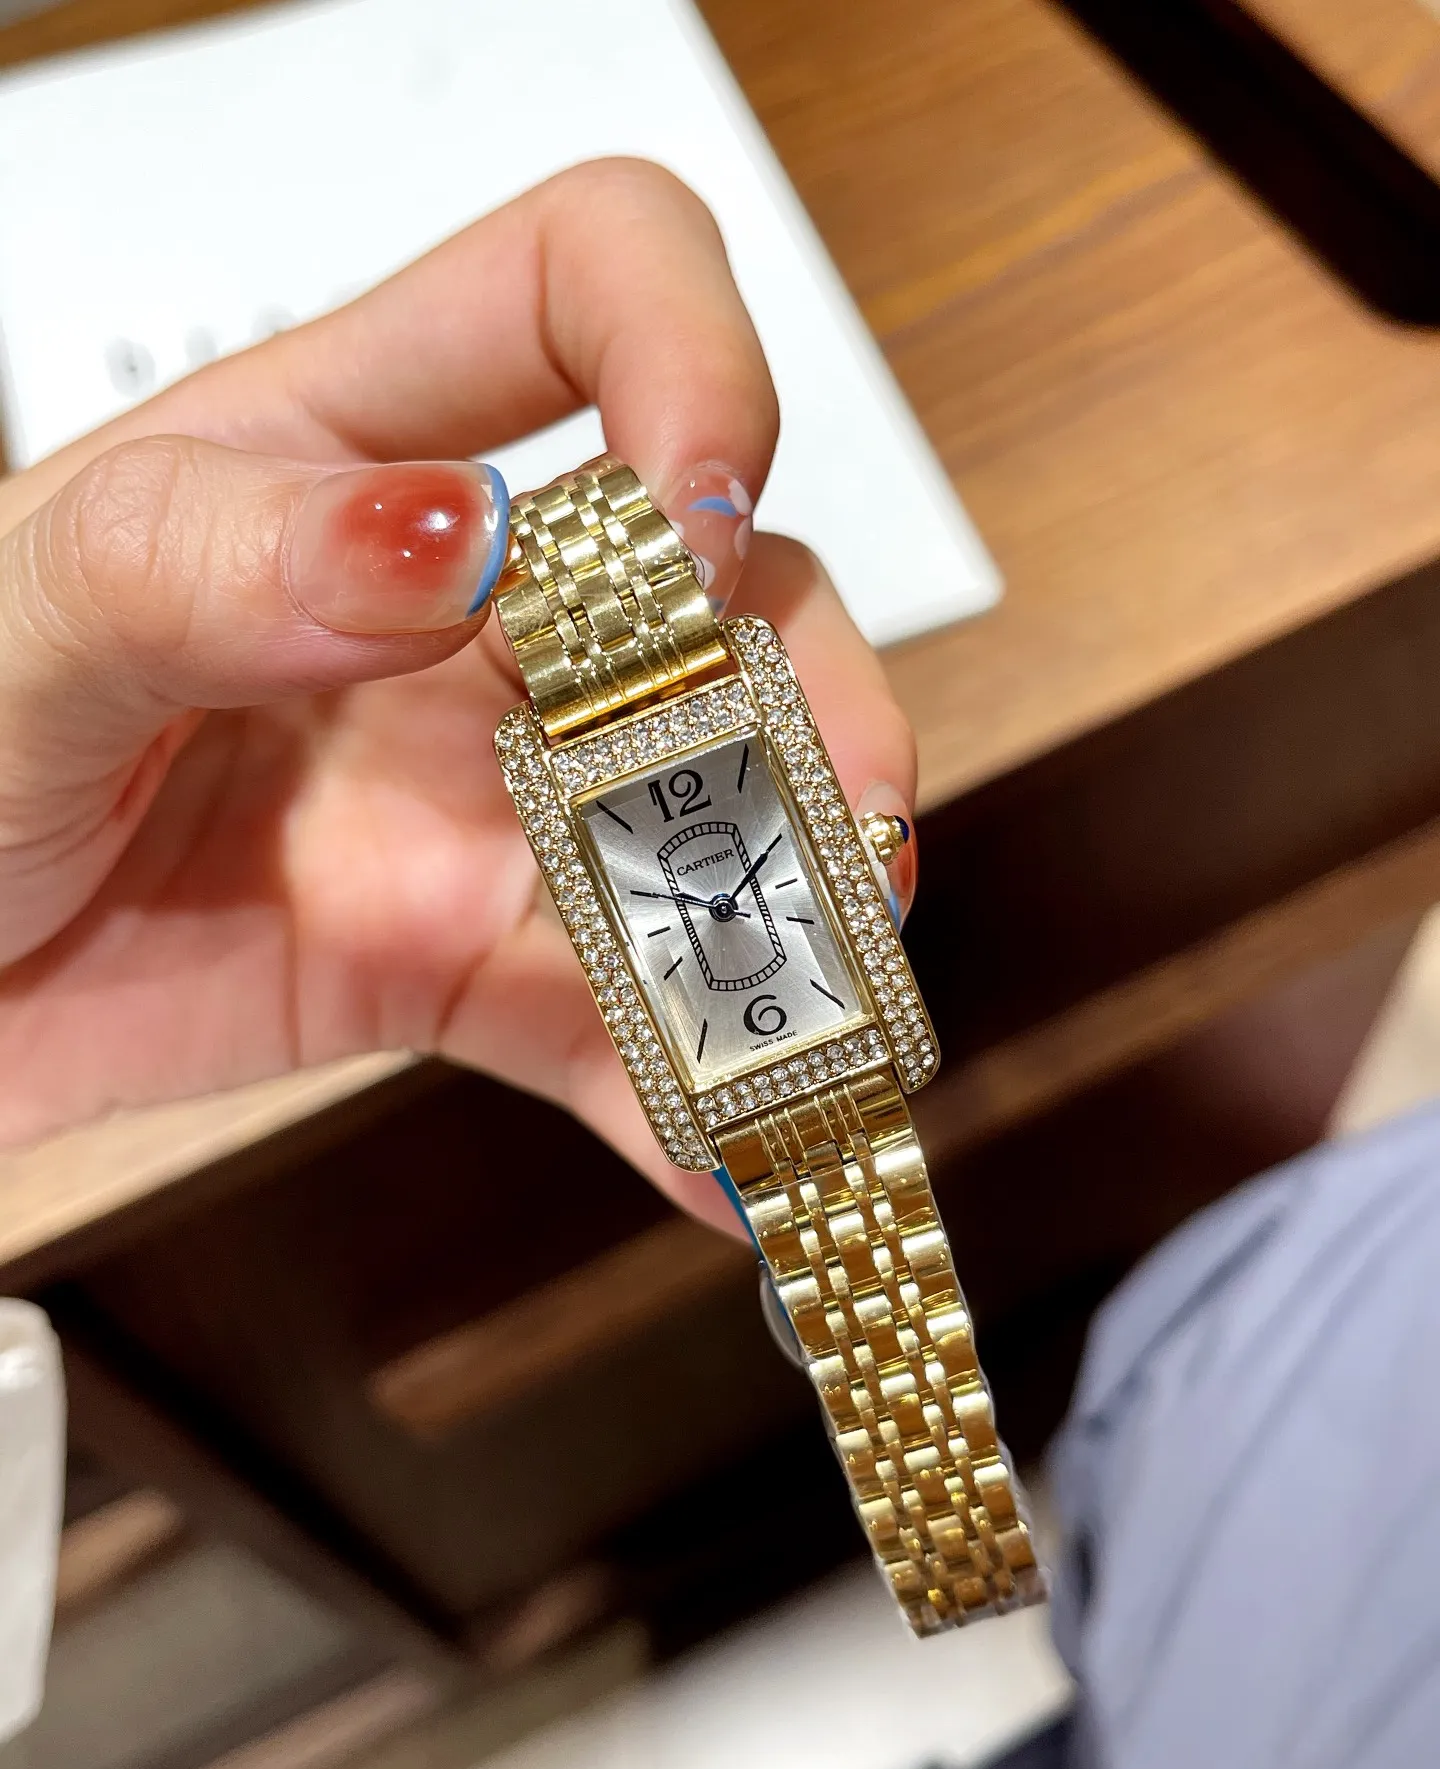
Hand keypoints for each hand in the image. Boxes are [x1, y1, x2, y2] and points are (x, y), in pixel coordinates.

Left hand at [0, 159, 916, 1237]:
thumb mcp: (23, 618)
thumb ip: (206, 561)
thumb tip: (450, 539)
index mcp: (348, 454)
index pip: (586, 290)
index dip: (692, 356)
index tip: (700, 513)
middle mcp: (464, 617)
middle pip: (734, 594)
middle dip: (817, 705)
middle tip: (838, 827)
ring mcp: (483, 797)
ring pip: (715, 821)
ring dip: (793, 918)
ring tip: (812, 1023)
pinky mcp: (466, 963)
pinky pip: (618, 1026)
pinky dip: (690, 1096)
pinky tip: (728, 1161)